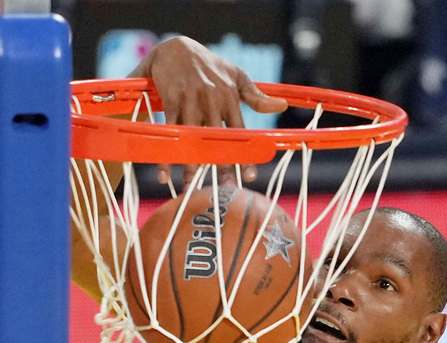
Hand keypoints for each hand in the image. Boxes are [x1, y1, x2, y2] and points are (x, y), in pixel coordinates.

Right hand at [131, 36, 288, 185]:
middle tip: (224, 191)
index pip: (240, 132)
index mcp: (229, 97)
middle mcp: (212, 100)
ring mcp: (191, 100)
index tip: (250, 178)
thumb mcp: (236, 75)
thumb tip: (282, 106)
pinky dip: (165, 153)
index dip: (244, 156)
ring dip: (190, 166)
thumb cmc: (209, 64)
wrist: (175, 47)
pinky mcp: (171, 100)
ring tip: (190, 188)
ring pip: (193, 139)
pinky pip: (170, 131)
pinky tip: (164, 175)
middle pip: (217, 140)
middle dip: (221, 167)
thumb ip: (256, 95)